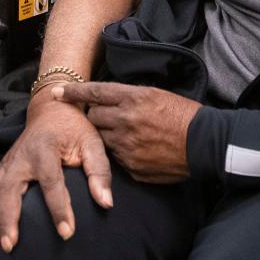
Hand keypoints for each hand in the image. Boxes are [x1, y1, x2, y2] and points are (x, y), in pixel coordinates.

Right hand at [0, 98, 111, 252]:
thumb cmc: (73, 127)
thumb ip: (99, 170)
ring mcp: (7, 165)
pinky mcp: (1, 172)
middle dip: (8, 218)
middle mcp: (21, 157)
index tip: (66, 231)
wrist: (52, 109)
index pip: (51, 182)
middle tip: (10, 245)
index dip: (59, 208)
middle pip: (9, 189)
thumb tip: (106, 201)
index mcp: (45, 148)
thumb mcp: (92, 141)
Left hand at [53, 82, 200, 182]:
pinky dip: (121, 153)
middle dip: (94, 116)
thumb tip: (111, 101)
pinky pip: (116, 158)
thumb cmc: (183, 114)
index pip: (95, 92)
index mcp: (133, 98)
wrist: (203, 143)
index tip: (56, 93)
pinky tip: (137, 149)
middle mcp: (125, 121)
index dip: (74, 92)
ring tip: (125, 134)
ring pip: (101, 139)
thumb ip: (131, 98)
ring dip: (107, 135)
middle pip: (93, 117)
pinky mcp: (131, 167)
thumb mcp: (157, 94)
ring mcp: (127, 146)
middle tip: (104, 116)